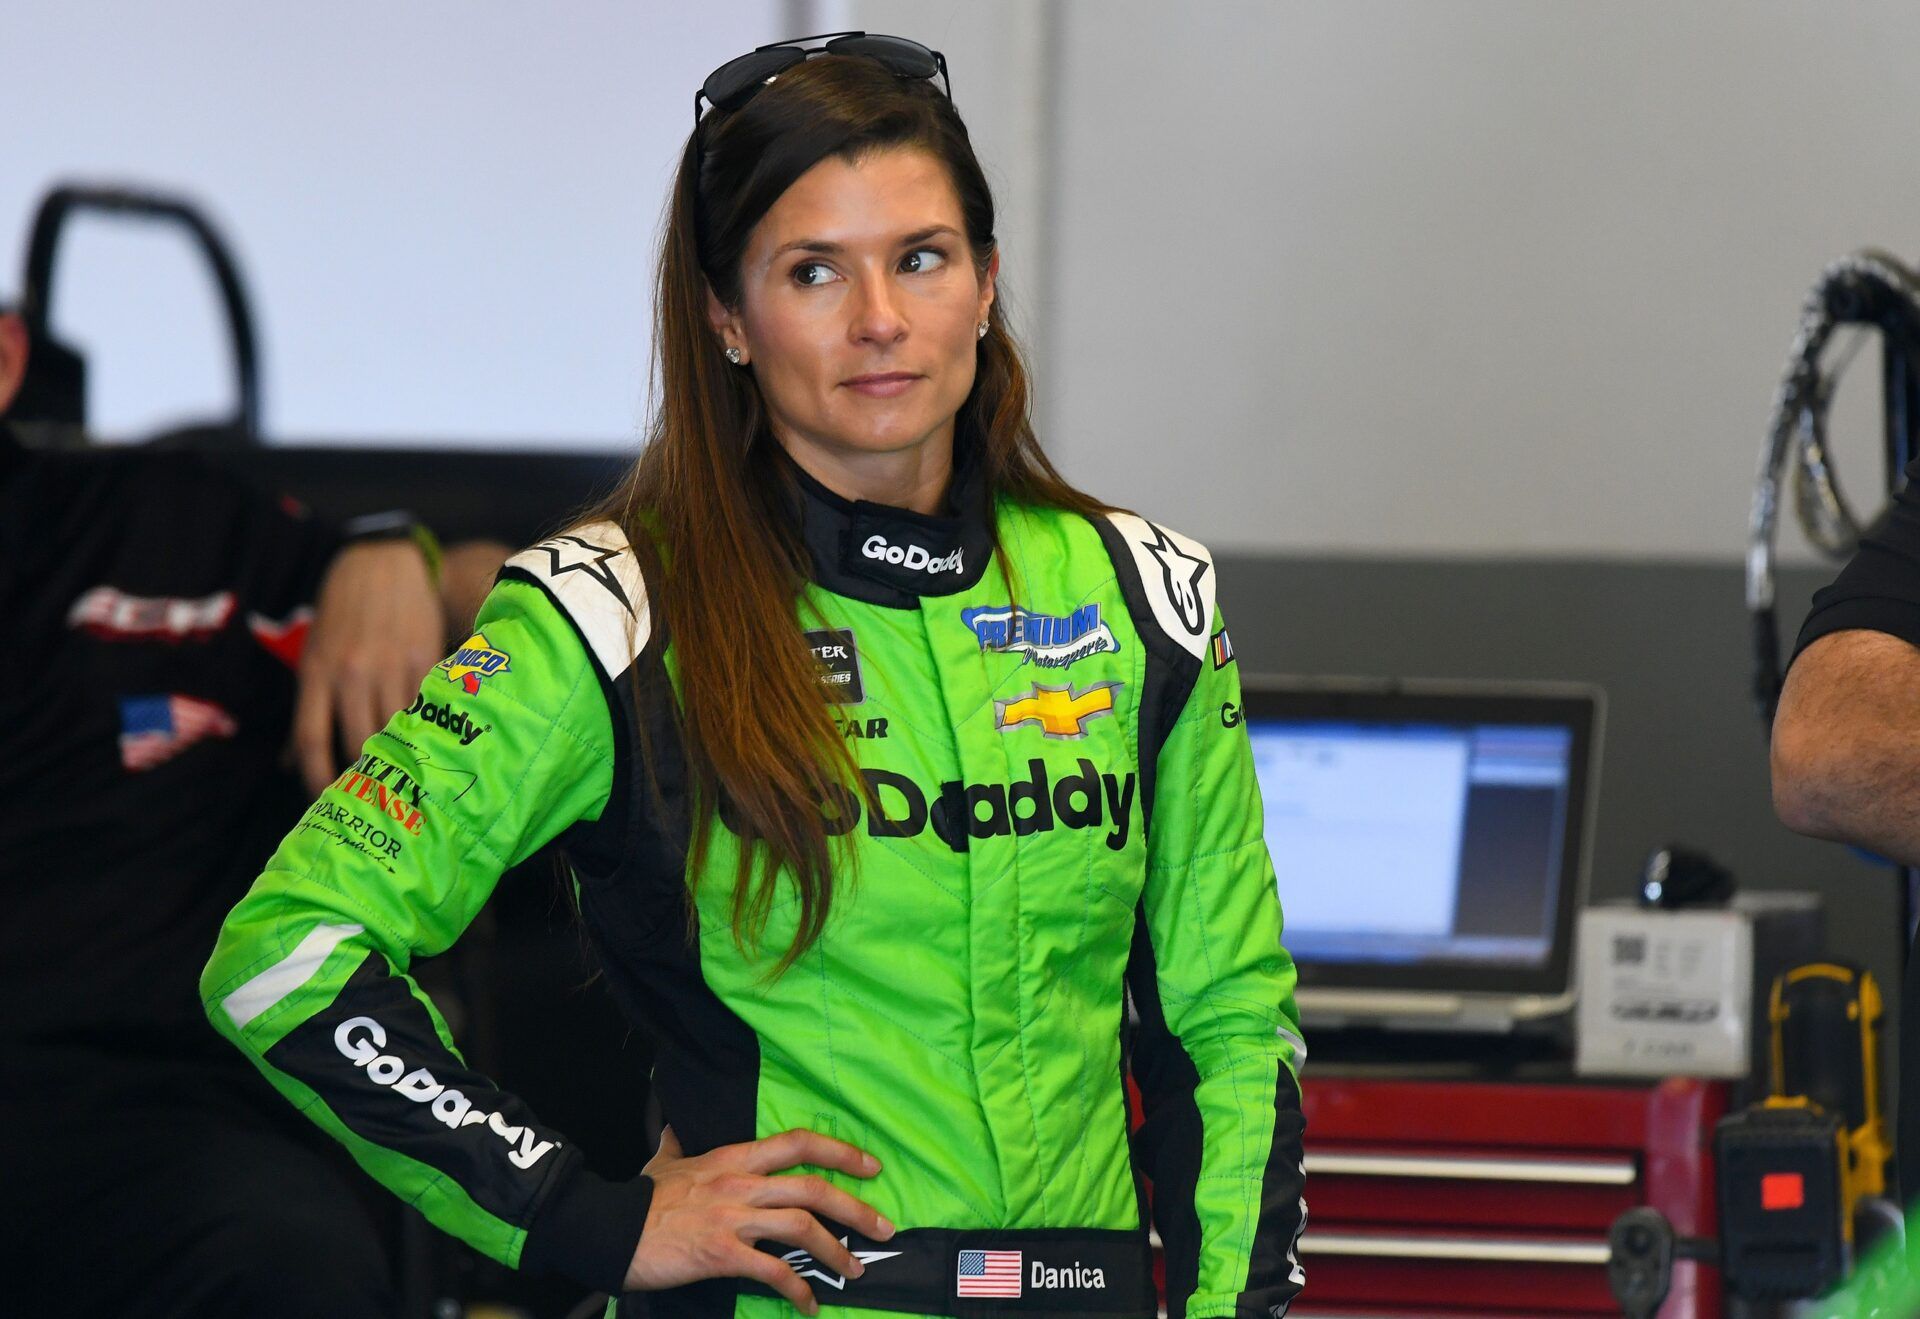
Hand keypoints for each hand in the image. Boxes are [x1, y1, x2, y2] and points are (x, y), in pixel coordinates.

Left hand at [292, 540, 443, 793]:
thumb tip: (289, 764)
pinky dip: (425, 730)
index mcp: (317, 672)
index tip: (323, 801)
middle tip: (370, 792)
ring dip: (397, 757)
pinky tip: (427, 744)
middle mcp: (352, 672)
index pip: (310, 738)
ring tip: (400, 775)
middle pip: (356, 741)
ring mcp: (391, 665)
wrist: (384, 563)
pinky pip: (425, 707)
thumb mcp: (314, 655)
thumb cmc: (342, 615)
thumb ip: (307, 710)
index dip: (315, 778)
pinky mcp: (425, 658)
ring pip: (395, 729)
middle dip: (362, 774)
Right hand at [625, 1126, 895, 1313]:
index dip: (841, 1150)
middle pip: (813, 1188)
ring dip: (837, 1251)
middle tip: (883, 1226)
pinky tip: (810, 1305)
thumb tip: (679, 1127)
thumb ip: (680, 1144)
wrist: (608, 1229)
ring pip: (803, 1228)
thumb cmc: (640, 1198)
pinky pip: (773, 1272)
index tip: (871, 1166)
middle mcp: (741, 1183)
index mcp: (735, 1157)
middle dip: (855, 1207)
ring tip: (855, 1271)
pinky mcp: (722, 1254)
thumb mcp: (665, 1161)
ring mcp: (733, 1218)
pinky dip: (798, 1290)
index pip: (799, 1143)